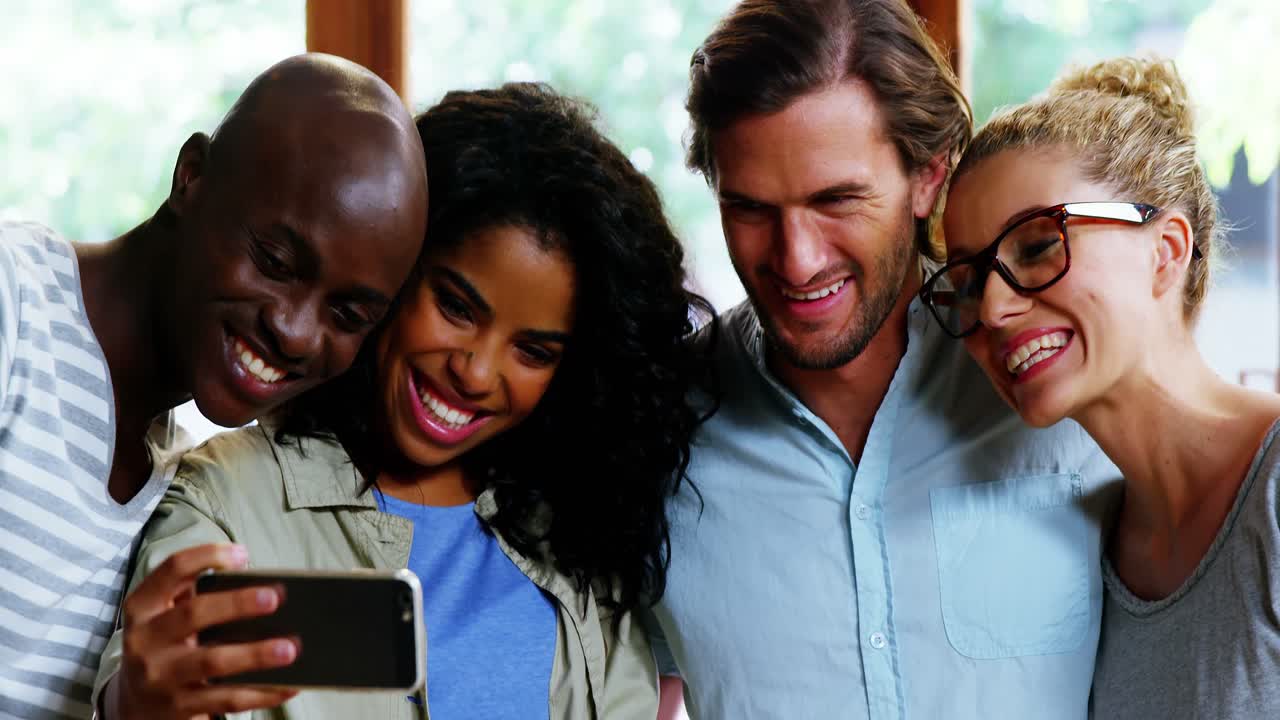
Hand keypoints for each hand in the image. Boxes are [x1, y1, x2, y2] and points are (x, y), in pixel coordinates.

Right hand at [102, 544, 298, 719]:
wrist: (135, 704)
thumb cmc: (165, 646)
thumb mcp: (165, 616)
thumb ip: (196, 594)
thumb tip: (258, 584)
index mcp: (143, 607)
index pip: (172, 569)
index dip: (206, 556)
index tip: (242, 553)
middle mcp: (146, 640)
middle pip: (194, 614)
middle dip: (236, 603)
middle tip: (274, 598)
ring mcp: (160, 676)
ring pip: (213, 661)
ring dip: (255, 654)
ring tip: (289, 649)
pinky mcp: (179, 707)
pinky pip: (227, 699)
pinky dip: (261, 693)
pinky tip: (288, 685)